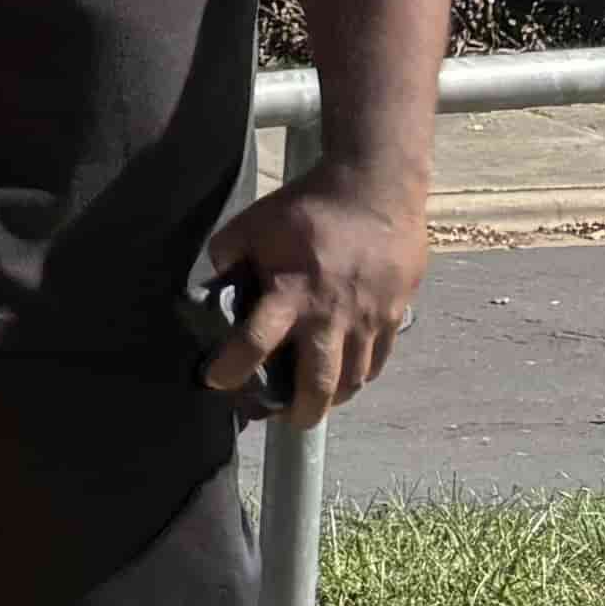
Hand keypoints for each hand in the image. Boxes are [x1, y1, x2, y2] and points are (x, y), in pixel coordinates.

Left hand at [199, 164, 425, 424]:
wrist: (376, 188)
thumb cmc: (308, 205)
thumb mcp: (251, 225)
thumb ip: (225, 258)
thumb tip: (209, 285)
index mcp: (291, 293)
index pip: (256, 344)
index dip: (232, 370)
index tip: (216, 380)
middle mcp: (331, 314)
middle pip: (318, 384)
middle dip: (298, 412)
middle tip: (281, 418)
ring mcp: (368, 318)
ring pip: (354, 378)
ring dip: (332, 398)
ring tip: (313, 402)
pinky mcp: (395, 313)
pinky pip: (379, 360)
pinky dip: (360, 376)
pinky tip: (345, 375)